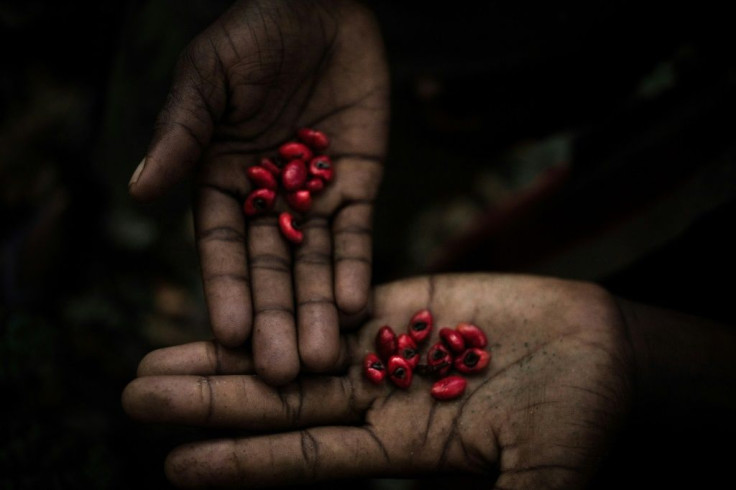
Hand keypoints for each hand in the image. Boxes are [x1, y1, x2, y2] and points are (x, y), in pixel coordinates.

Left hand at [123, 274, 633, 488]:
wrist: (603, 353)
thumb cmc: (579, 422)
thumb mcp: (536, 481)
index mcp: (401, 448)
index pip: (304, 460)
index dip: (242, 464)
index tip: (175, 470)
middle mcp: (379, 400)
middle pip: (279, 401)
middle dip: (210, 401)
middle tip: (135, 396)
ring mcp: (387, 347)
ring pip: (293, 345)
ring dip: (230, 349)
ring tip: (160, 351)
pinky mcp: (404, 299)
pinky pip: (336, 296)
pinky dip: (291, 296)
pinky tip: (244, 291)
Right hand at [127, 0, 388, 384]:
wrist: (320, 7)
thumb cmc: (253, 35)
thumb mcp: (208, 79)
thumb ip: (182, 134)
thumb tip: (139, 189)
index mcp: (222, 182)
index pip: (223, 248)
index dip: (227, 291)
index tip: (228, 336)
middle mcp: (269, 200)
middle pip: (272, 270)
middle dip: (276, 320)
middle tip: (280, 374)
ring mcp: (316, 197)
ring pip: (316, 264)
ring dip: (316, 310)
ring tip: (322, 358)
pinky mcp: (359, 185)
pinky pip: (358, 234)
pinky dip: (356, 268)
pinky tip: (354, 306)